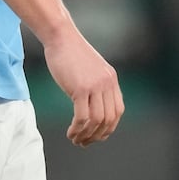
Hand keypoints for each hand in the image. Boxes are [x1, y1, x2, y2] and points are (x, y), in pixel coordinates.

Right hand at [43, 27, 123, 146]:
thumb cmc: (70, 52)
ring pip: (96, 121)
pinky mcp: (81, 88)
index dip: (108, 127)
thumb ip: (95, 85)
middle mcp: (107, 83)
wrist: (60, 37)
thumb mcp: (90, 69)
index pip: (117, 111)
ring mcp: (95, 86)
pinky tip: (70, 132)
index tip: (96, 135)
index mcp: (111, 79)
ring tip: (75, 139)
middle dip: (97, 135)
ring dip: (86, 135)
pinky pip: (82, 116)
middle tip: (84, 142)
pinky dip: (77, 129)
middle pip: (109, 119)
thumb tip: (92, 106)